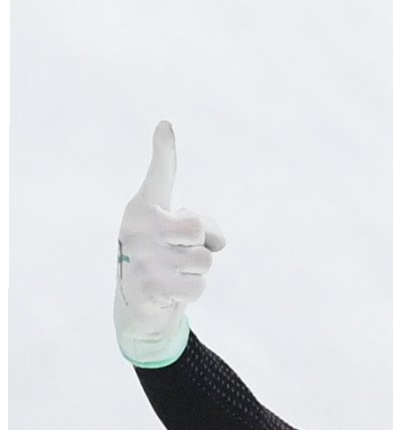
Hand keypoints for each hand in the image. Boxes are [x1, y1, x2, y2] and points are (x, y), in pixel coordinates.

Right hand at [114, 122, 225, 366]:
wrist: (139, 304)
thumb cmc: (164, 260)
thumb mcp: (178, 236)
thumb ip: (201, 227)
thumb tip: (219, 242)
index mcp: (144, 208)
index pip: (159, 177)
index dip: (165, 152)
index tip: (166, 126)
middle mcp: (137, 227)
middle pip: (198, 228)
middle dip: (203, 245)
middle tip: (183, 253)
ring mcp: (141, 257)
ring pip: (203, 261)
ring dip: (197, 272)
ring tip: (175, 274)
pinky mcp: (149, 286)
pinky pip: (197, 286)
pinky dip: (193, 291)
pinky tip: (171, 291)